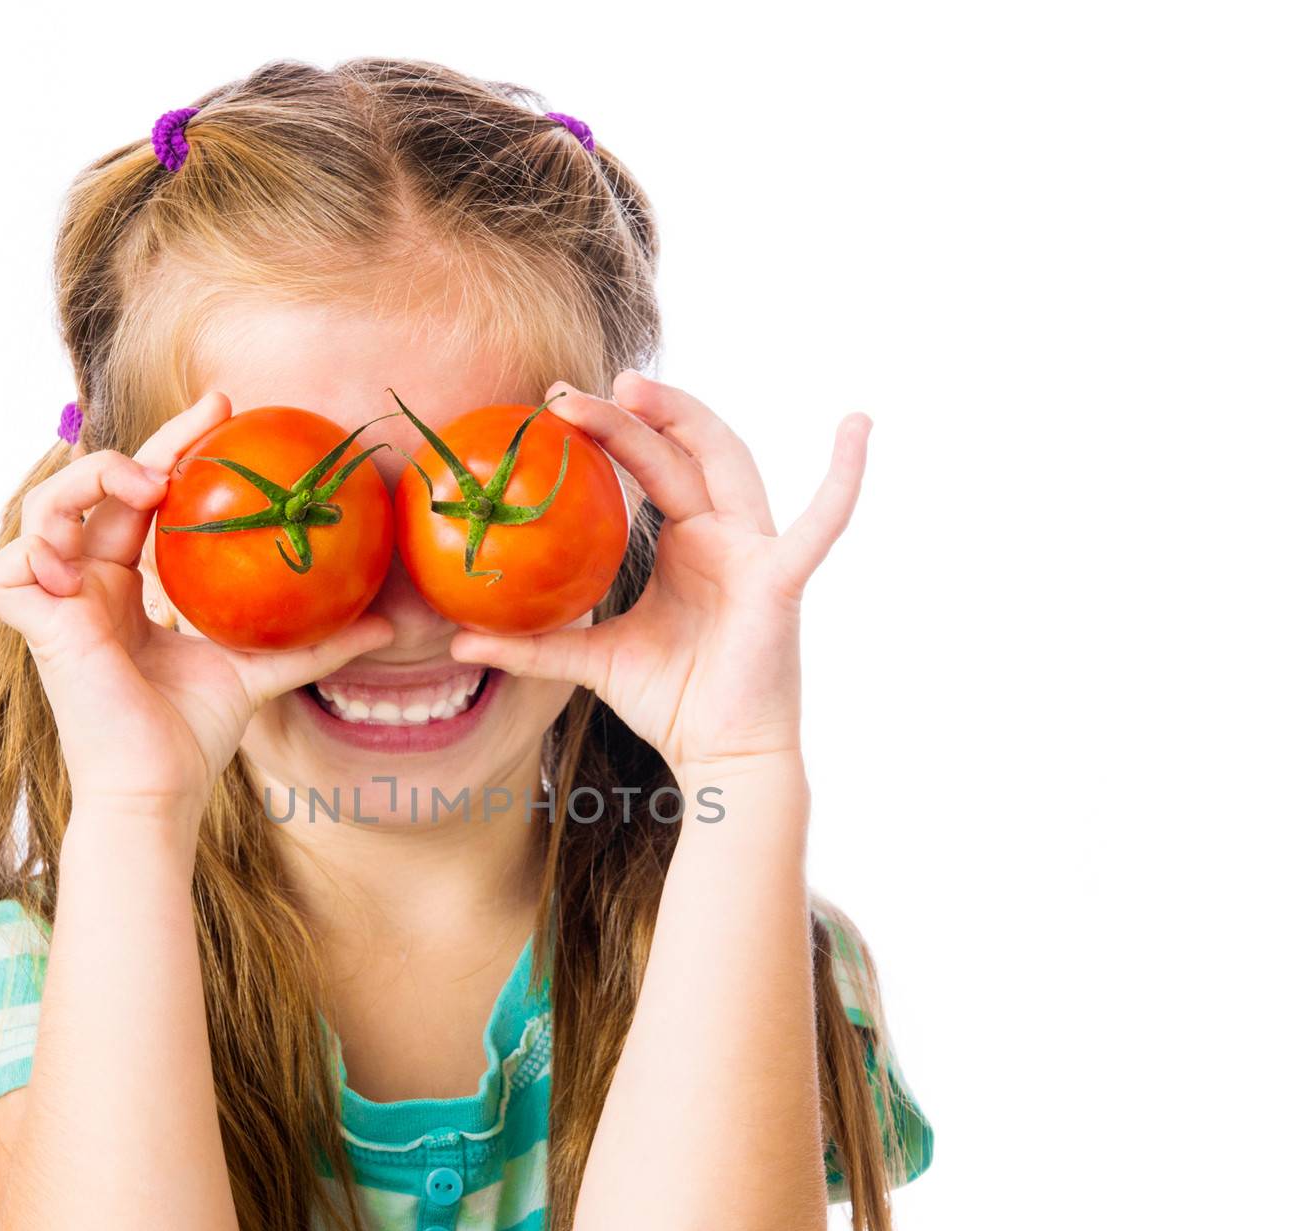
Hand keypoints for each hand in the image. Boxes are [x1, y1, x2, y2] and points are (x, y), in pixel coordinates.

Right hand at [0, 391, 394, 813]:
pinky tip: (82, 562)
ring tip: (146, 489)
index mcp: (130, 587)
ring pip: (43, 510)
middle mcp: (90, 585)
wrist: (162, 787)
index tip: (225, 412)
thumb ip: (316, 643)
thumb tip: (388, 625)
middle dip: (148, 440)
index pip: (144, 501)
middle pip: (101, 489)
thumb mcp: (262, 671)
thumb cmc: (198, 735)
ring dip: (86, 482)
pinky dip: (33, 550)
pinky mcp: (36, 627)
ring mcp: (59, 602)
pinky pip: (5, 570)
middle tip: (209, 411)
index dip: (174, 450)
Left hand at [446, 371, 869, 781]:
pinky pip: (821, 523)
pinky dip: (844, 477)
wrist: (718, 755)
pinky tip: (858, 425)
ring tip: (635, 388)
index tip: (555, 407)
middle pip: (681, 450)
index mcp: (688, 542)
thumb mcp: (591, 663)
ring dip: (688, 417)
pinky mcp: (780, 579)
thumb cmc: (671, 703)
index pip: (649, 467)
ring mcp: (755, 550)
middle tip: (571, 392)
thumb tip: (459, 643)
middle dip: (632, 414)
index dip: (609, 432)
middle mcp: (724, 533)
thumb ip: (533, 648)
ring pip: (727, 463)